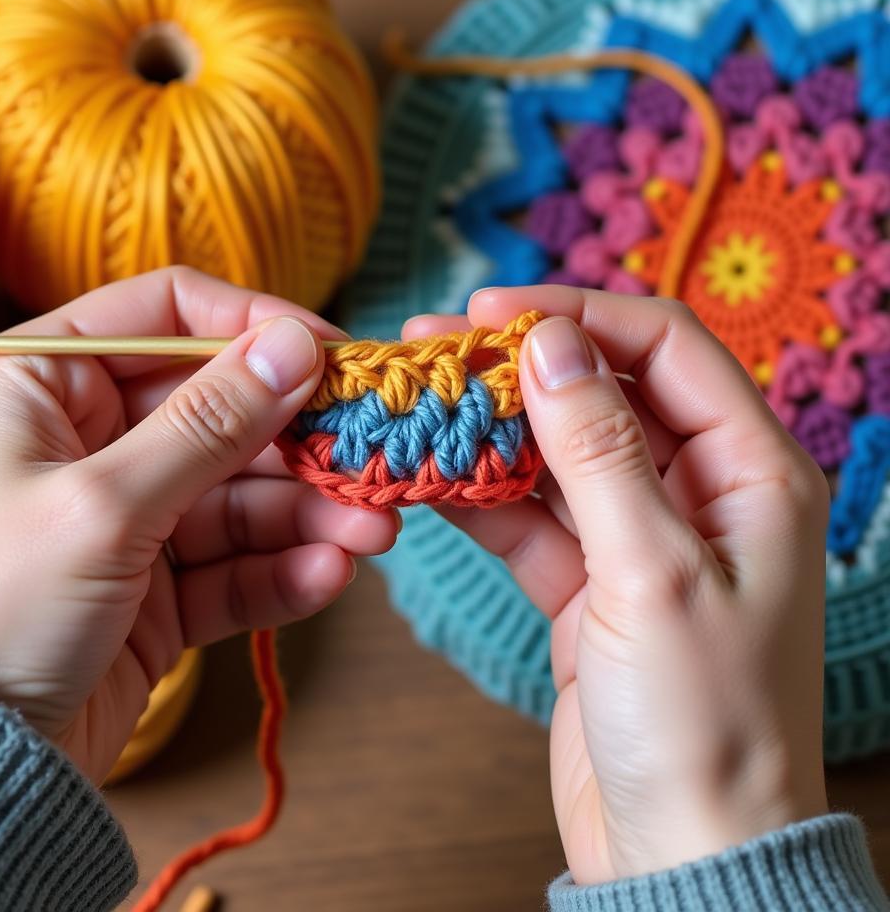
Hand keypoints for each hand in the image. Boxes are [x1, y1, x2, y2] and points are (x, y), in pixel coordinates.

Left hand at [0, 267, 397, 782]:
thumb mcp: (104, 502)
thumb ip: (210, 423)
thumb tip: (295, 345)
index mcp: (47, 383)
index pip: (169, 316)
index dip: (255, 327)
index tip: (333, 355)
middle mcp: (93, 438)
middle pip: (223, 410)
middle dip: (300, 439)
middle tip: (372, 456)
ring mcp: (132, 515)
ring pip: (241, 493)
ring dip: (309, 512)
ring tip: (371, 532)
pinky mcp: (161, 588)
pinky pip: (235, 563)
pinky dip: (282, 569)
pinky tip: (328, 575)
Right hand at [405, 286, 829, 884]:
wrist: (682, 857)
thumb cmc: (702, 723)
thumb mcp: (651, 573)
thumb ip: (599, 451)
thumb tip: (553, 343)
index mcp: (751, 472)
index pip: (664, 347)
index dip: (579, 316)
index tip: (491, 311)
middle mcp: (699, 493)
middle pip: (603, 394)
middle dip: (521, 368)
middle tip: (433, 348)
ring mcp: (638, 539)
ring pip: (558, 454)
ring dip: (491, 429)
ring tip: (417, 402)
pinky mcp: (590, 585)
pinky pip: (531, 518)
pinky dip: (481, 496)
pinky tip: (427, 475)